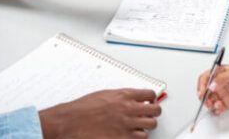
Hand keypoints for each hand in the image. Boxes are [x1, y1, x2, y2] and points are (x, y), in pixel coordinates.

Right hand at [39, 88, 160, 138]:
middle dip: (154, 112)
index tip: (150, 101)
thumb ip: (121, 96)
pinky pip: (141, 138)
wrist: (72, 121)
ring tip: (139, 125)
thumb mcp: (105, 94)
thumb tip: (131, 99)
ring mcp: (127, 124)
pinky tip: (132, 134)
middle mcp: (128, 109)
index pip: (150, 94)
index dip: (152, 98)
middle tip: (149, 114)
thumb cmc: (84, 107)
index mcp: (124, 96)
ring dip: (146, 126)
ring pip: (151, 125)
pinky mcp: (123, 138)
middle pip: (155, 110)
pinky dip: (138, 137)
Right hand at [197, 65, 228, 114]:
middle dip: (205, 97)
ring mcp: (224, 93)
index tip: (202, 92)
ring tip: (216, 106)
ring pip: (211, 100)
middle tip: (207, 102)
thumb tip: (212, 85)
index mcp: (221, 72)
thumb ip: (223, 78)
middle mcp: (221, 82)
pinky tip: (219, 109)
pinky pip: (218, 107)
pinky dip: (216, 110)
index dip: (202, 85)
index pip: (206, 77)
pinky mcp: (228, 102)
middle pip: (206, 90)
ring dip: (210, 104)